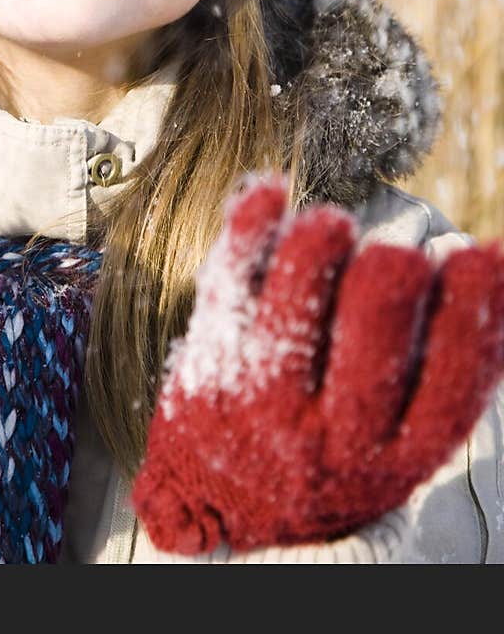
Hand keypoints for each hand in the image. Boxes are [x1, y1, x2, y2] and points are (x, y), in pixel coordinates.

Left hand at [131, 171, 503, 553]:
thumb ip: (438, 363)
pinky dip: (247, 233)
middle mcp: (330, 437)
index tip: (481, 256)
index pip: (446, 392)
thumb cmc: (331, 443)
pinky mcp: (209, 363)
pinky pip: (227, 289)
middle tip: (398, 255)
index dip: (471, 319)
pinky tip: (269, 190)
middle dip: (388, 295)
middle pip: (369, 361)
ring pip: (291, 322)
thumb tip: (490, 262)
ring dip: (315, 256)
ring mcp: (263, 402)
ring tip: (334, 221)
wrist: (220, 495)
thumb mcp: (393, 434)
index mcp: (394, 456)